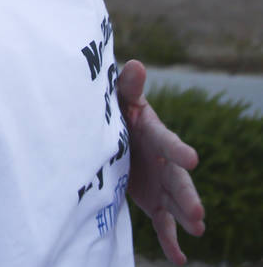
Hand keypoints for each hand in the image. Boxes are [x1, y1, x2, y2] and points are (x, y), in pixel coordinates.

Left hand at [119, 60, 205, 264]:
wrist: (112, 132)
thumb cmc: (116, 111)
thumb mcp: (118, 98)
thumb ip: (126, 86)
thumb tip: (134, 64)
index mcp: (154, 134)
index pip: (167, 142)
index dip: (178, 149)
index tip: (192, 159)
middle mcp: (164, 162)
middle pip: (177, 180)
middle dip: (187, 196)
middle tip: (198, 214)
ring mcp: (161, 183)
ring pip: (176, 204)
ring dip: (185, 217)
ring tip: (197, 231)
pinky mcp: (154, 201)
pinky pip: (163, 223)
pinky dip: (171, 241)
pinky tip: (180, 259)